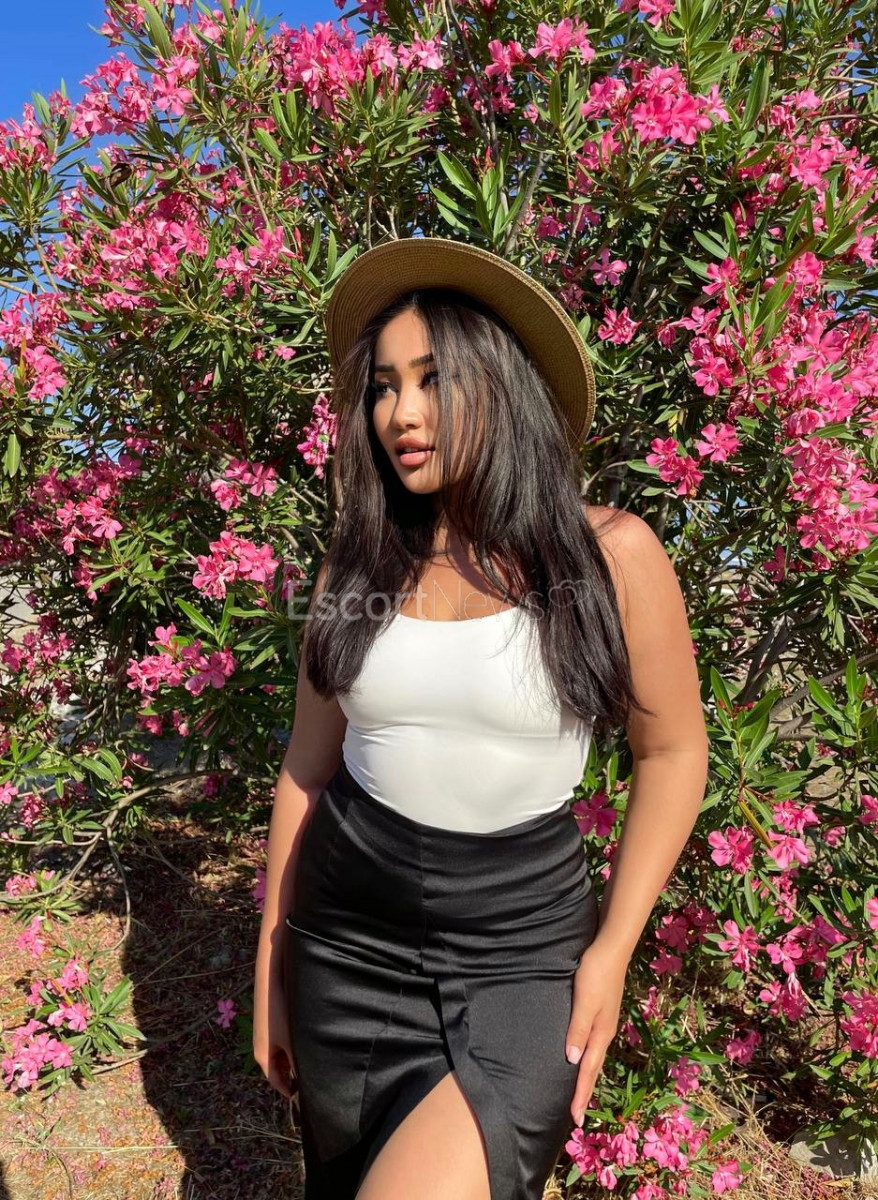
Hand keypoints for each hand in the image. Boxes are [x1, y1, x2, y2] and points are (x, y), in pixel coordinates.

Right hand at [253, 945, 297, 1099]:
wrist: (268, 986)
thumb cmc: (280, 1015)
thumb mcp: (291, 1042)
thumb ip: (296, 1062)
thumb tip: (304, 1077)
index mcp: (262, 1058)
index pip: (276, 1082)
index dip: (289, 1091)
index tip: (302, 1098)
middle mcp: (260, 1049)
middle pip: (276, 1070)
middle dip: (291, 1076)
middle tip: (308, 1081)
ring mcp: (263, 1038)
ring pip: (278, 1057)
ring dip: (290, 1062)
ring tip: (308, 1063)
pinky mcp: (267, 1027)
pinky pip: (278, 1045)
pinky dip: (288, 1049)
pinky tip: (301, 1044)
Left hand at [564, 940, 628, 1125]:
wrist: (612, 947)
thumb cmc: (596, 972)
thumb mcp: (584, 1001)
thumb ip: (578, 1029)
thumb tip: (572, 1061)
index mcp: (601, 1032)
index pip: (588, 1070)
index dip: (580, 1094)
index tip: (576, 1120)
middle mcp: (604, 1031)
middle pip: (593, 1068)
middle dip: (584, 1091)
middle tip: (577, 1116)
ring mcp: (605, 1021)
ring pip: (594, 1055)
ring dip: (586, 1075)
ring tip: (579, 1092)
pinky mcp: (602, 1010)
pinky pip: (593, 1042)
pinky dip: (587, 1056)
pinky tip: (581, 1054)